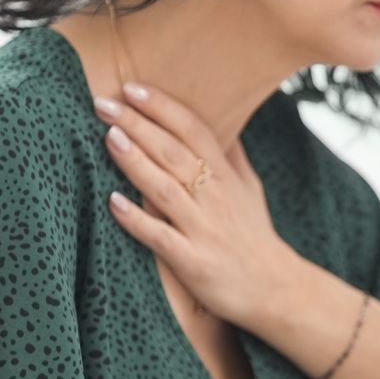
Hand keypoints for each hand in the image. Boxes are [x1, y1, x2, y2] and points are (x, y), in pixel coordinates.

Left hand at [94, 83, 301, 327]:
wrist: (277, 291)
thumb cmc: (256, 238)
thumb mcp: (250, 189)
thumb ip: (232, 155)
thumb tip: (221, 122)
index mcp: (225, 176)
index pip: (193, 130)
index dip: (163, 107)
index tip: (132, 87)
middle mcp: (214, 197)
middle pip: (173, 152)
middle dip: (138, 124)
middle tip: (102, 102)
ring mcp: (204, 230)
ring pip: (165, 189)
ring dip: (135, 162)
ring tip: (109, 136)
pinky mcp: (194, 262)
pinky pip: (161, 237)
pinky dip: (137, 220)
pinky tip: (112, 203)